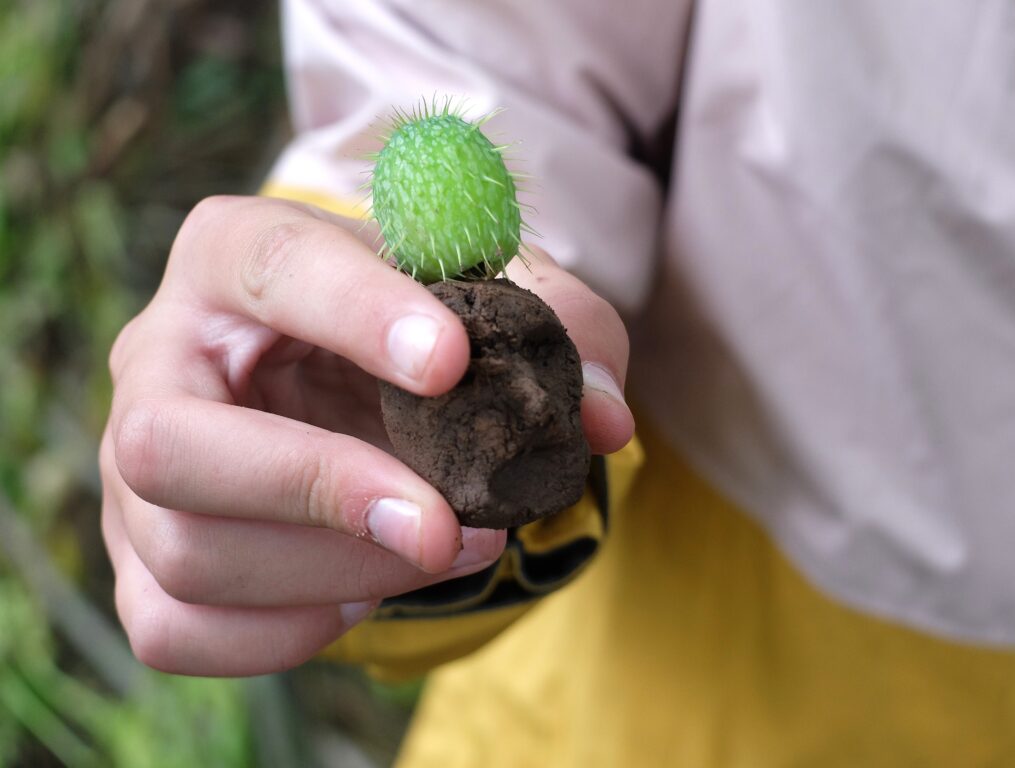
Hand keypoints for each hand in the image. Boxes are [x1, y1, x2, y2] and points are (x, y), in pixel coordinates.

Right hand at [101, 195, 632, 676]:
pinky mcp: (140, 558)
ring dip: (333, 573)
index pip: (273, 268)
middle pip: (170, 443)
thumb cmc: (404, 331)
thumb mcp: (481, 300)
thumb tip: (604, 419)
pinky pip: (177, 627)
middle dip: (319, 488)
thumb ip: (559, 332)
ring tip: (440, 551)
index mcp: (232, 257)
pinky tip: (365, 593)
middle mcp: (159, 359)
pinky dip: (288, 629)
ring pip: (184, 549)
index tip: (452, 363)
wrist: (341, 378)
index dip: (358, 314)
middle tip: (443, 524)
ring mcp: (128, 470)